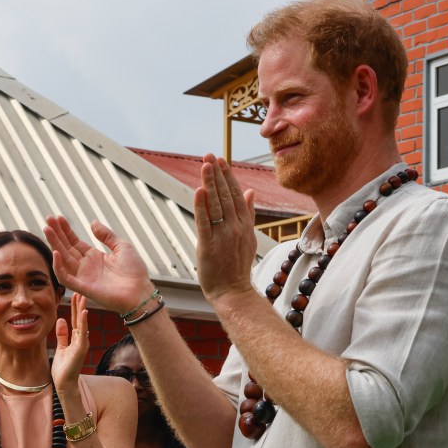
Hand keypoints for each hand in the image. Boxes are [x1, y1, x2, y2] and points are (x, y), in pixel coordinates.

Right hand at [44, 216, 152, 313]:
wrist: (140, 292)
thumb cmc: (135, 272)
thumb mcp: (122, 247)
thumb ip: (106, 235)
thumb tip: (93, 222)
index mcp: (94, 257)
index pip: (75, 242)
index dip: (66, 230)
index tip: (59, 218)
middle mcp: (86, 266)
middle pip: (66, 248)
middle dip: (56, 234)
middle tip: (47, 219)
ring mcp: (83, 277)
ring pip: (63, 259)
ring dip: (54, 244)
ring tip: (47, 230)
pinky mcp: (83, 288)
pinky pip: (65, 278)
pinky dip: (59, 267)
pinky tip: (56, 253)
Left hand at [51, 293, 89, 390]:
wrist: (64, 384)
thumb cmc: (63, 369)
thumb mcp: (60, 347)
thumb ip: (62, 334)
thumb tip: (61, 320)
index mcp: (76, 338)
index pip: (76, 319)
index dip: (75, 306)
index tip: (75, 293)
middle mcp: (81, 339)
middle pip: (81, 318)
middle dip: (80, 304)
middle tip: (81, 288)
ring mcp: (82, 344)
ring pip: (83, 323)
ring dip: (83, 309)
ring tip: (83, 296)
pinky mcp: (81, 349)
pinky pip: (82, 333)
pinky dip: (84, 323)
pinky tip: (84, 313)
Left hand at [194, 155, 257, 301]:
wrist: (233, 292)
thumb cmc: (237, 266)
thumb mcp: (248, 237)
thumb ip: (248, 213)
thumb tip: (249, 190)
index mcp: (244, 225)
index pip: (236, 194)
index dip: (227, 176)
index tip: (220, 160)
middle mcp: (236, 228)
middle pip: (226, 196)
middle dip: (217, 174)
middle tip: (209, 155)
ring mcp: (223, 237)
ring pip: (216, 205)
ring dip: (210, 184)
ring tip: (205, 165)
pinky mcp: (209, 247)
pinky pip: (204, 223)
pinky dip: (201, 206)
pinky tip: (198, 191)